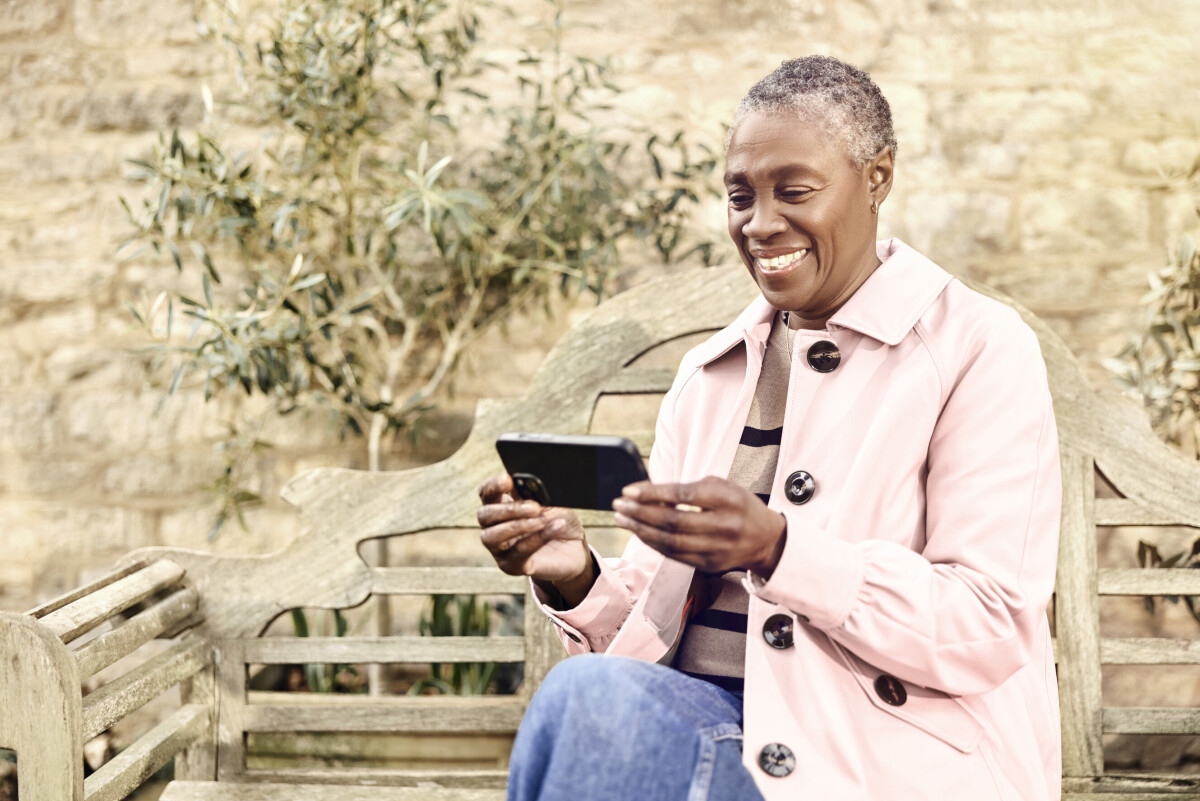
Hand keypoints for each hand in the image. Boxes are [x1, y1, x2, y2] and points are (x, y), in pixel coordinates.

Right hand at [476, 473, 594, 603]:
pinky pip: (518, 551)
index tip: (508, 480)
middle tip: (534, 507)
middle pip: (485, 515)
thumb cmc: (559, 520)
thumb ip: (537, 493)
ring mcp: (500, 549)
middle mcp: (494, 527)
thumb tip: (529, 483)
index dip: (493, 486)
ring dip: (518, 526)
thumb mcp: (552, 502)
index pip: (486, 493)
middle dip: (508, 509)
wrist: (575, 549)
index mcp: (501, 505)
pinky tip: (555, 527)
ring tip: (542, 520)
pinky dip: (537, 538)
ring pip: (493, 536)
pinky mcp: (513, 566)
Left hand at [612, 476, 786, 576]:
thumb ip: (688, 489)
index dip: (653, 494)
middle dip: (640, 513)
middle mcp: (725, 526)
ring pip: (671, 542)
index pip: (684, 496)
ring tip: (622, 519)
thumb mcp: (721, 486)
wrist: (766, 539)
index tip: (628, 491)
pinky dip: (653, 543)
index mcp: (729, 499)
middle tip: (619, 505)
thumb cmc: (738, 505)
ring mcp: (718, 549)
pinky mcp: (710, 566)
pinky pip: (674, 555)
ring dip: (641, 530)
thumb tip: (646, 493)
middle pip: (674, 522)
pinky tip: (639, 532)